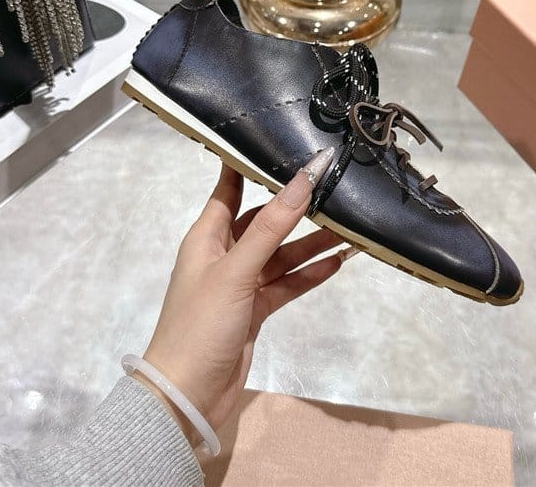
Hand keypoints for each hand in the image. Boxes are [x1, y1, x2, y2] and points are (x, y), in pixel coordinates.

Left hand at [136, 150, 353, 445]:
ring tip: (348, 227)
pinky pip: (286, 283)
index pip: (229, 188)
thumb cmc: (200, 323)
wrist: (187, 395)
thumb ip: (271, 227)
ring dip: (310, 243)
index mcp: (208, 236)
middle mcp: (224, 253)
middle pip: (264, 221)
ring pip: (281, 254)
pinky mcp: (255, 308)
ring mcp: (241, 282)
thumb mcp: (235, 270)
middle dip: (295, 207)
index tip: (277, 141)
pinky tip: (337, 262)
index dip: (249, 164)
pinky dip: (309, 274)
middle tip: (331, 186)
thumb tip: (302, 180)